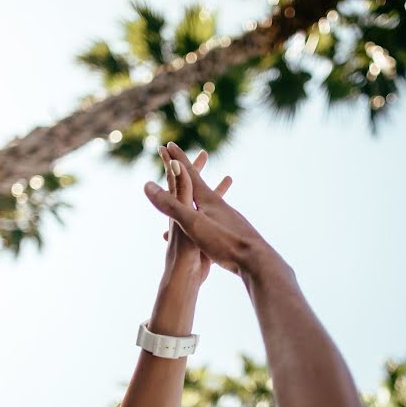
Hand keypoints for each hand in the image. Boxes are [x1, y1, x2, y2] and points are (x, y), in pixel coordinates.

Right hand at [145, 142, 283, 279]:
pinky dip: (202, 221)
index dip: (176, 159)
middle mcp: (219, 206)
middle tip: (181, 159)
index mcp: (208, 201)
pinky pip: (213, 223)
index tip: (168, 144)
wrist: (257, 262)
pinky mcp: (233, 234)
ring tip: (194, 194)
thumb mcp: (193, 224)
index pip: (188, 174)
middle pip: (199, 185)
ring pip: (206, 204)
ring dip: (196, 197)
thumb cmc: (226, 242)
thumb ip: (171, 205)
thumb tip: (148, 185)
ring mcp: (228, 219)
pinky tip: (205, 231)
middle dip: (187, 172)